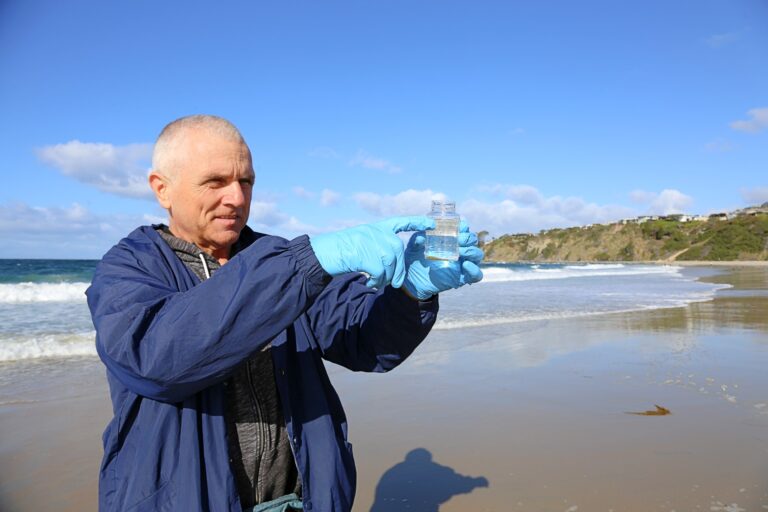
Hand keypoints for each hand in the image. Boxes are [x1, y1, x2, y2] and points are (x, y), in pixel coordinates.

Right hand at [310, 216, 435, 287]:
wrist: (324, 253)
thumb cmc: (341, 250)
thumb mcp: (361, 240)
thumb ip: (379, 244)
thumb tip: (394, 261)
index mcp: (377, 227)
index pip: (401, 222)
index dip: (417, 222)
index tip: (432, 224)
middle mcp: (377, 232)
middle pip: (398, 253)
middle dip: (398, 271)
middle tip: (393, 283)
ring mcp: (372, 242)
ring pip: (390, 265)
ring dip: (384, 278)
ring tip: (375, 281)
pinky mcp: (368, 255)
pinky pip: (380, 273)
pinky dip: (376, 281)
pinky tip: (369, 282)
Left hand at [402, 221, 483, 299]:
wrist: (411, 279)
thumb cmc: (415, 258)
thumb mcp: (413, 246)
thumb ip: (417, 239)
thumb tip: (422, 237)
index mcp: (451, 238)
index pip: (464, 229)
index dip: (463, 226)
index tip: (457, 225)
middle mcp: (459, 249)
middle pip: (472, 240)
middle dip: (467, 238)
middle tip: (457, 239)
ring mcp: (462, 264)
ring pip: (477, 255)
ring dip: (470, 251)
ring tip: (459, 251)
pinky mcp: (462, 278)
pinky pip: (476, 275)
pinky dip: (474, 270)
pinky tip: (465, 265)